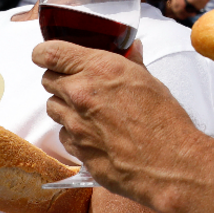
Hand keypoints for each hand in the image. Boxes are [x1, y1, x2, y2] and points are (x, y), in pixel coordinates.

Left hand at [32, 40, 201, 203]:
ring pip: (52, 107)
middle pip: (47, 80)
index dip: (44, 54)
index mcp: (98, 68)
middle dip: (60, 81)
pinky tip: (94, 134)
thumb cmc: (164, 121)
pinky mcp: (76, 148)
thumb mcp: (150, 82)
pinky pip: (63, 134)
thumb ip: (132, 62)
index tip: (48, 57)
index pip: (49, 53)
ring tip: (90, 112)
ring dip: (65, 107)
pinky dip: (73, 133)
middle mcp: (80, 93)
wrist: (169, 164)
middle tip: (80, 86)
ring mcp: (75, 123)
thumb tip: (132, 48)